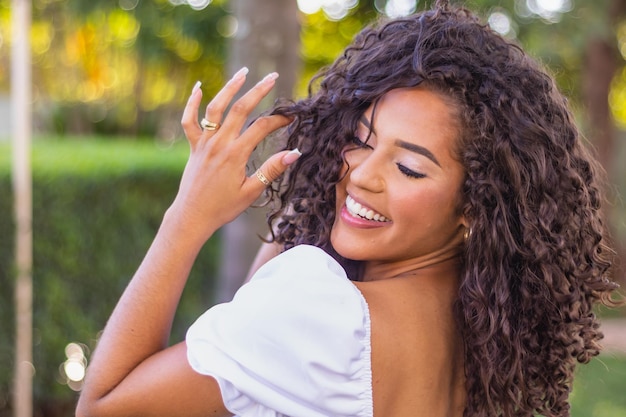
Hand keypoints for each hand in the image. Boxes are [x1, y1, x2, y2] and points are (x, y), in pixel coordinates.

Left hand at [171, 68, 298, 239]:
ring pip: (215, 108)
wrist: (192, 216)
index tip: (291, 118)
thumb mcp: (252, 191)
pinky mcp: (194, 146)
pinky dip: (192, 103)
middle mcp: (219, 143)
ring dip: (229, 88)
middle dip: (258, 91)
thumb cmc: (223, 207)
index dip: (278, 120)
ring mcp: (204, 142)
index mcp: (235, 154)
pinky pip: (189, 120)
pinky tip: (198, 87)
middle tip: (273, 77)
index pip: (261, 127)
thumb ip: (272, 170)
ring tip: (243, 73)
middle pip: (240, 109)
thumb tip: (294, 153)